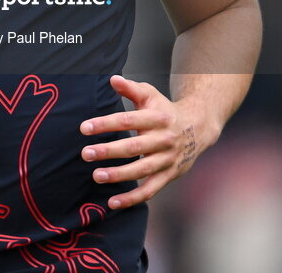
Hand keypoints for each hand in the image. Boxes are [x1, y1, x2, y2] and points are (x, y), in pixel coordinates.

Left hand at [79, 75, 217, 209]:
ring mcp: (167, 159)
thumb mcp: (150, 95)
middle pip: (133, 146)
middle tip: (86, 153)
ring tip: (97, 175)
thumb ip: (131, 88)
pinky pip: (150, 190)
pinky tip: (113, 202)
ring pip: (141, 170)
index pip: (127, 120)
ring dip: (118, 175)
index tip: (84, 128)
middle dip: (108, 151)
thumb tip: (112, 79)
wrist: (197, 128)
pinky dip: (132, 198)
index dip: (105, 124)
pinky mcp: (169, 175)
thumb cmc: (164, 111)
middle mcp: (163, 139)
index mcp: (157, 118)